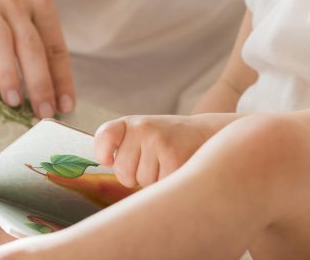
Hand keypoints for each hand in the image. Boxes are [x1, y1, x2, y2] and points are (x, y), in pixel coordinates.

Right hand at [0, 0, 74, 118]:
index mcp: (40, 3)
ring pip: (0, 38)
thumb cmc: (0, 9)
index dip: (62, 78)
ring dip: (8, 72)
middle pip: (31, 44)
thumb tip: (50, 98)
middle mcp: (15, 0)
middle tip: (43, 113)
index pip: (56, 46)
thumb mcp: (24, 17)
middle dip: (40, 82)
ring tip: (13, 101)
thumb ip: (37, 48)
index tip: (66, 107)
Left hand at [94, 114, 236, 187]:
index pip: (104, 137)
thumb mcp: (143, 134)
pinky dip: (168, 183)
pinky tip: (177, 168)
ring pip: (141, 182)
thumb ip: (122, 146)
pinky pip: (159, 185)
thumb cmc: (169, 140)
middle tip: (153, 163)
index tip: (109, 160)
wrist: (206, 133)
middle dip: (135, 176)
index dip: (103, 153)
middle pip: (122, 172)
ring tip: (167, 163)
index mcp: (131, 123)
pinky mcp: (173, 156)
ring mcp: (157, 141)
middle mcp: (142, 128)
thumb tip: (106, 164)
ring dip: (154, 180)